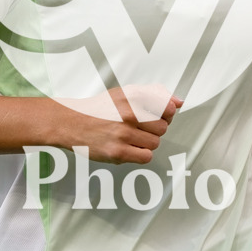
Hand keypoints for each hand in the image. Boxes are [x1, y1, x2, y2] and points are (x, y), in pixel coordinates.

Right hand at [61, 84, 182, 164]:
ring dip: (146, 142)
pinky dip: (140, 154)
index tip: (154, 115)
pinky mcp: (118, 152)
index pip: (168, 108)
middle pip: (163, 127)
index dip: (164, 114)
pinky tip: (128, 147)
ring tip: (130, 137)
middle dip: (154, 129)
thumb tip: (179, 103)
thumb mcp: (126, 93)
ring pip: (155, 143)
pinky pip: (146, 157)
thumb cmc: (101, 109)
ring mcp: (123, 134)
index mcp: (133, 96)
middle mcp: (129, 113)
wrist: (72, 123)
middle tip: (137, 127)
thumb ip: (155, 94)